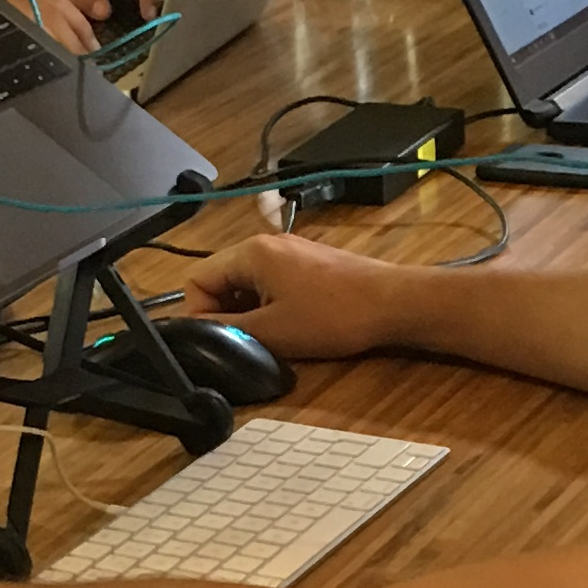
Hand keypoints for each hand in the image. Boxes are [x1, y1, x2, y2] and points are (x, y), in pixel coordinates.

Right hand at [178, 233, 417, 358]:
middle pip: (222, 279)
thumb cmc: (332, 317)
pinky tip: (290, 326)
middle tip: (242, 343)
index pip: (197, 280)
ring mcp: (292, 251)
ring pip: (248, 283)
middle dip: (224, 313)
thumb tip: (195, 332)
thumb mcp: (271, 331)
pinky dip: (271, 304)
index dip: (198, 314)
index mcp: (250, 253)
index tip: (217, 341)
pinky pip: (273, 282)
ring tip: (268, 338)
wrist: (392, 304)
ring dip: (249, 311)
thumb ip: (227, 330)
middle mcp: (267, 244)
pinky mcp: (311, 263)